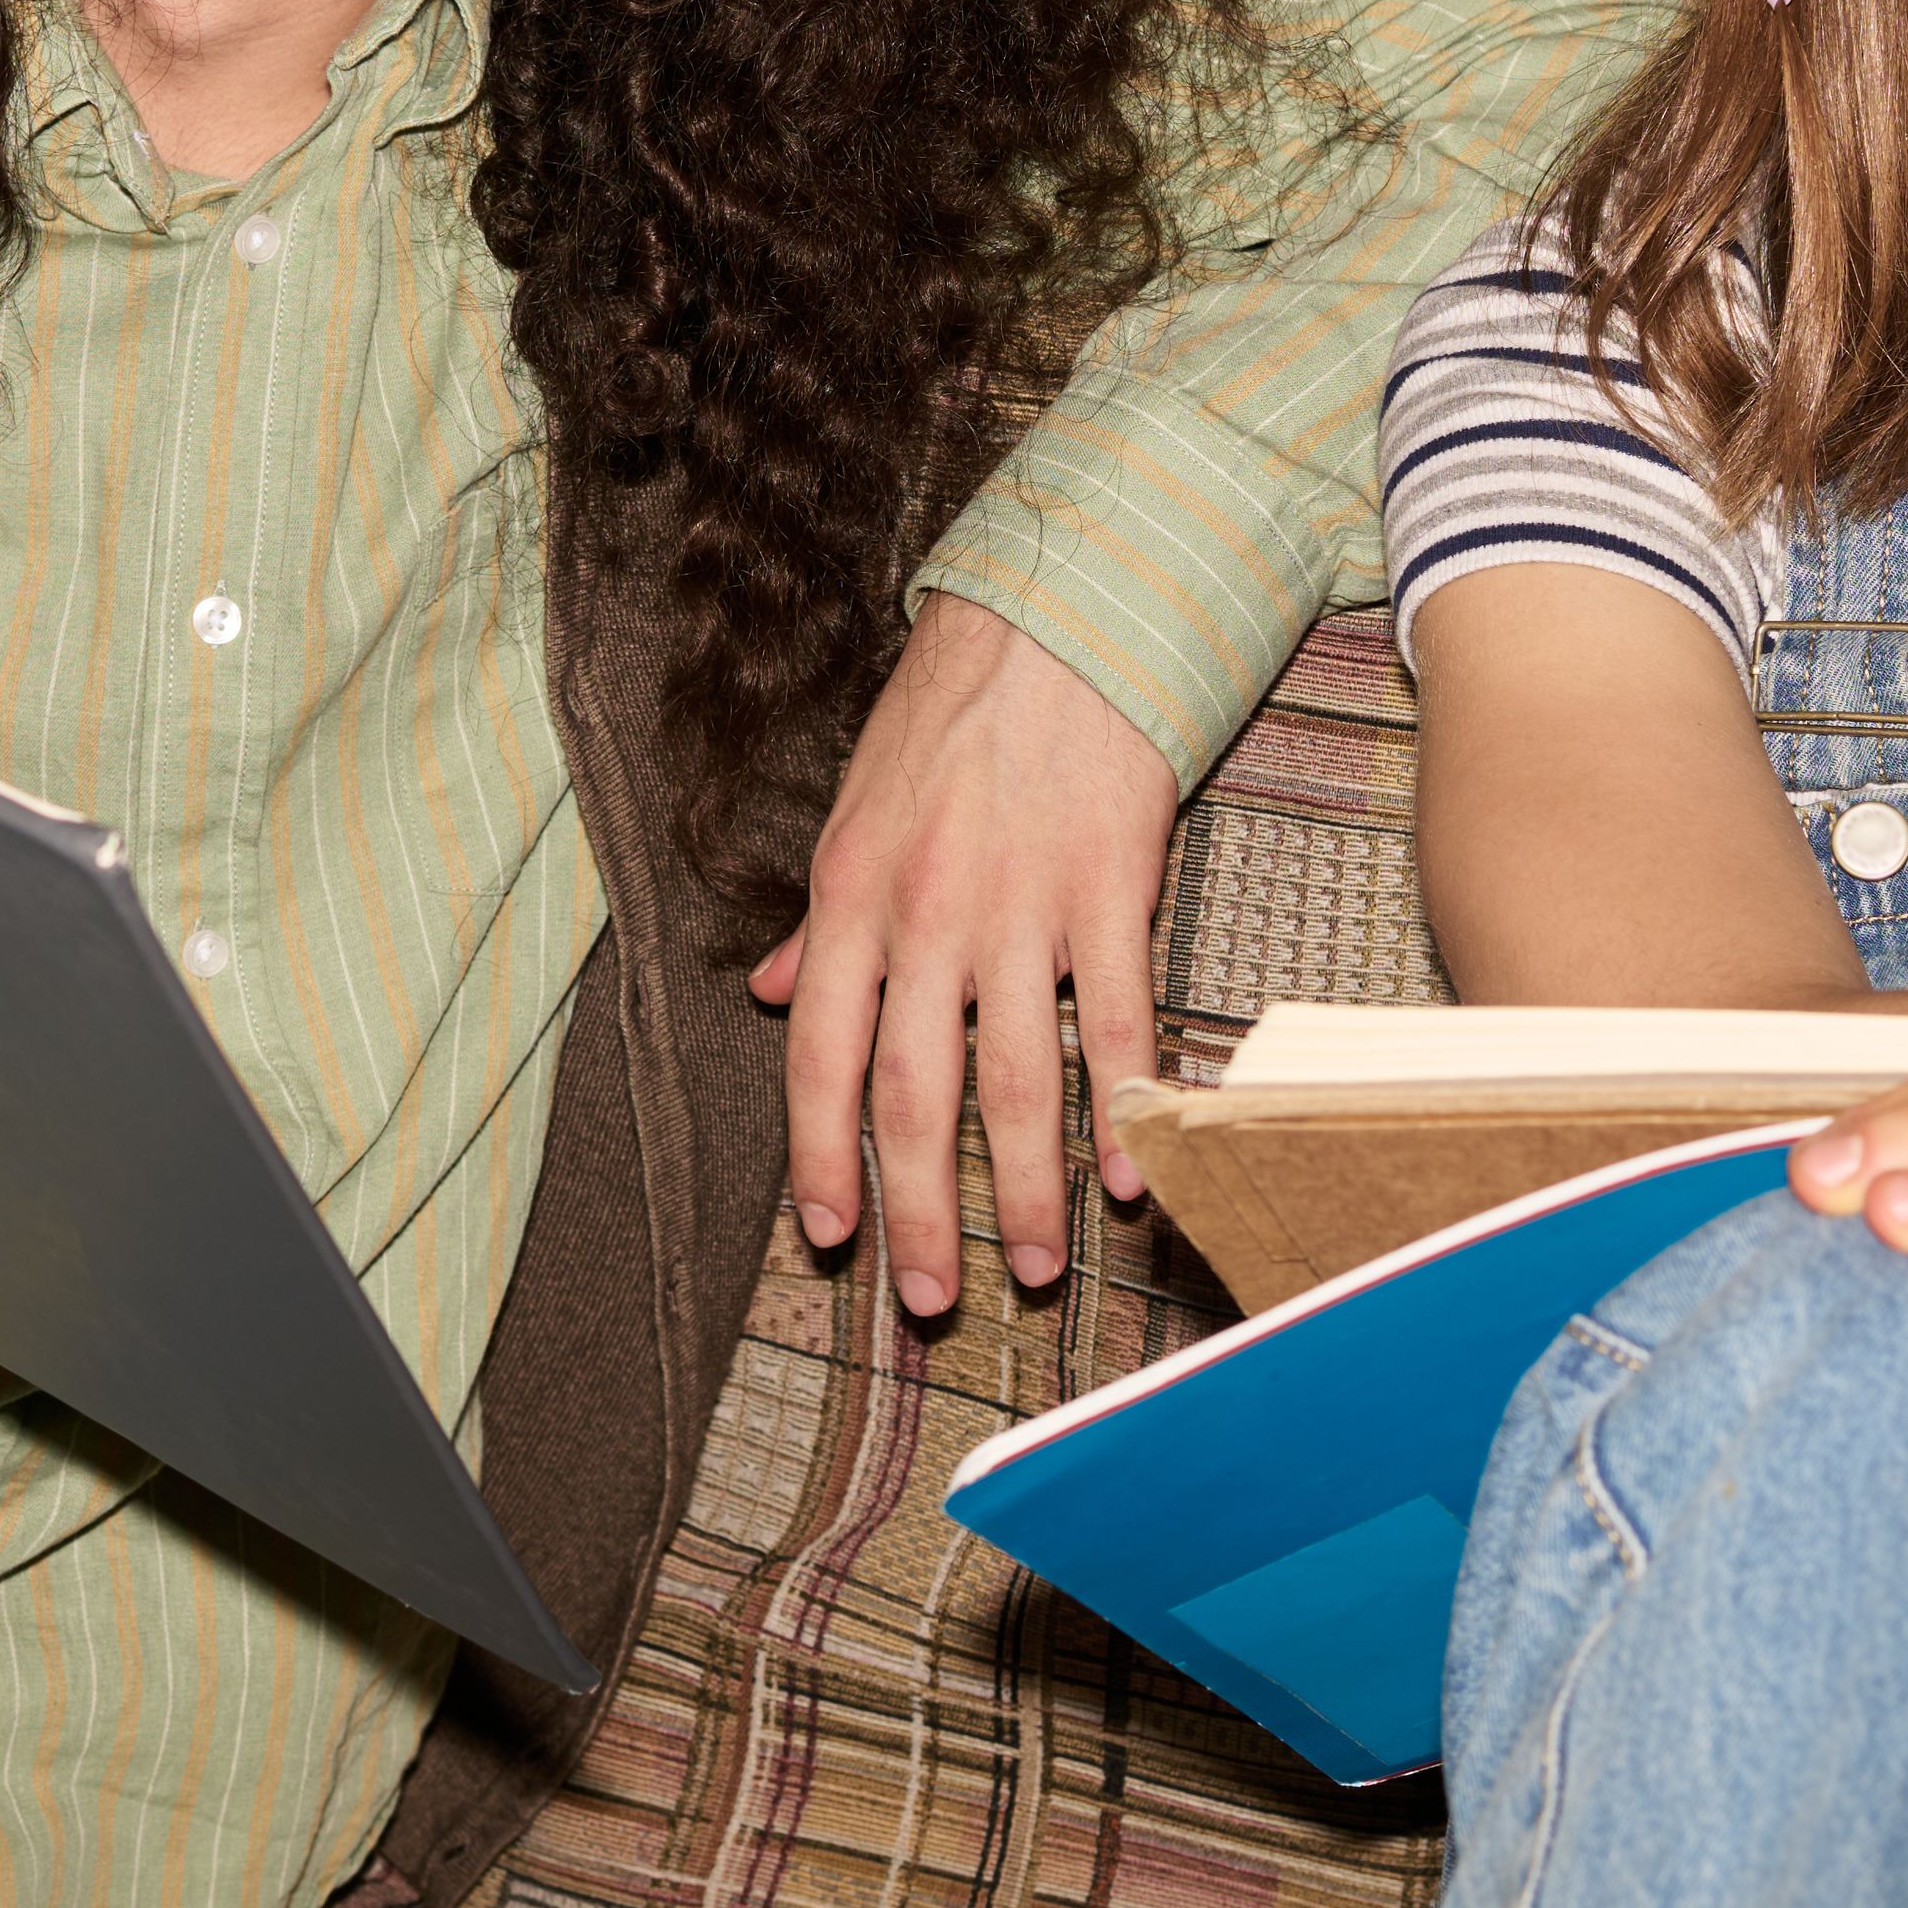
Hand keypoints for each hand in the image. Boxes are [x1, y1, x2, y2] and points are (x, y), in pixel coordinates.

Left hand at [753, 592, 1178, 1312]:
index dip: (821, 1158)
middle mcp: (926, 913)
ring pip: (1016, 1081)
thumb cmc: (955, 711)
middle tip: (928, 1296)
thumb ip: (822, 920)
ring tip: (1036, 1265)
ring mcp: (1022, 905)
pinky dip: (1126, 1108)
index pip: (821, 1057)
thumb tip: (776, 995)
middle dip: (918, 1212)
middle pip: (913, 1097)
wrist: (1059, 611)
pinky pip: (1119, 1022)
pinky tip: (1131, 1174)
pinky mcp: (1112, 887)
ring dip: (1028, 1189)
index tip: (832, 1237)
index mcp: (851, 896)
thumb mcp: (857, 807)